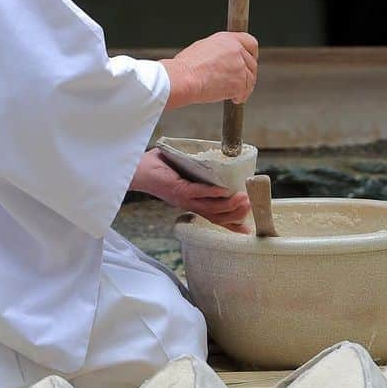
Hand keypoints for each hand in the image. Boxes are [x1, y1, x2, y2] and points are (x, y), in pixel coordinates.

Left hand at [129, 149, 251, 232]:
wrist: (135, 167)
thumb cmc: (158, 165)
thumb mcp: (185, 171)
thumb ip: (200, 171)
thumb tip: (218, 160)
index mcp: (191, 202)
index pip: (214, 216)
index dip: (230, 223)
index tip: (248, 227)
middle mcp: (188, 204)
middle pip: (216, 217)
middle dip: (235, 214)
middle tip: (250, 206)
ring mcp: (183, 199)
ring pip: (210, 208)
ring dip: (228, 205)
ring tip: (244, 199)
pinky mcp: (177, 190)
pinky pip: (197, 193)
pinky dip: (212, 193)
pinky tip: (224, 191)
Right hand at [160, 31, 257, 109]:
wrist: (184, 78)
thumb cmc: (187, 66)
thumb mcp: (204, 47)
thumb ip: (220, 50)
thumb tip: (224, 58)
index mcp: (227, 39)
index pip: (251, 42)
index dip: (252, 54)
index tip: (251, 60)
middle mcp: (236, 50)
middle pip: (252, 63)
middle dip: (246, 74)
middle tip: (239, 81)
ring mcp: (240, 66)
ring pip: (250, 79)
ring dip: (243, 87)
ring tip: (233, 93)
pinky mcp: (239, 82)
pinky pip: (245, 92)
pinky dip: (240, 97)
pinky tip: (233, 98)